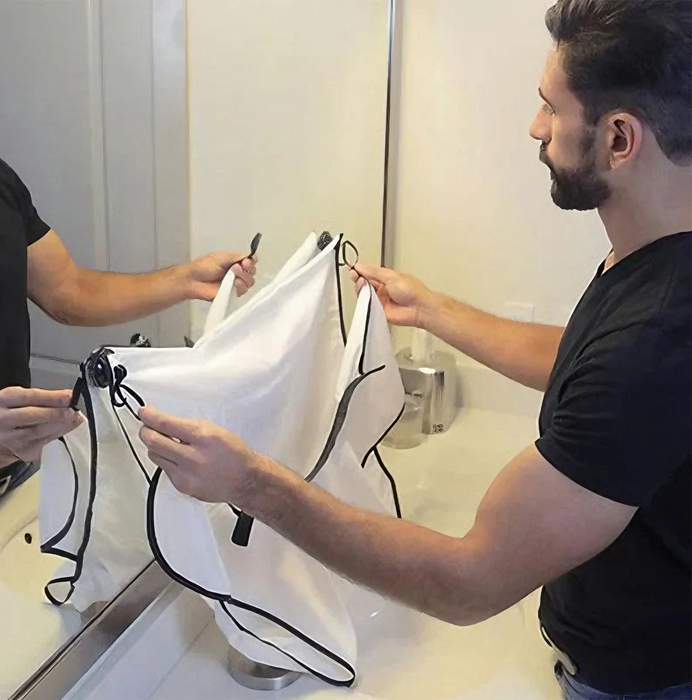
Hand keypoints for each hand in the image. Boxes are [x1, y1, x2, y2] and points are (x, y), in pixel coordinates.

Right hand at [0, 387, 82, 467]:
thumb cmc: (7, 416)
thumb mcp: (14, 401)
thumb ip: (36, 398)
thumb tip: (65, 397)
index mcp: (3, 401)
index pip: (28, 397)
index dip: (51, 397)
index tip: (69, 396)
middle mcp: (3, 419)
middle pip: (33, 415)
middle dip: (57, 412)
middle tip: (73, 411)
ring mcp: (10, 437)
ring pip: (40, 431)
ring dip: (61, 425)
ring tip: (74, 419)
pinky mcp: (20, 452)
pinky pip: (43, 444)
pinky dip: (56, 435)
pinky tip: (64, 429)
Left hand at [138, 406, 264, 507]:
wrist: (244, 480)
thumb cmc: (233, 454)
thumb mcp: (215, 431)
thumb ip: (189, 427)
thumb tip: (165, 422)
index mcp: (204, 437)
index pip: (167, 424)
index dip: (150, 416)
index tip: (144, 412)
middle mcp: (193, 457)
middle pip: (154, 441)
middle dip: (146, 431)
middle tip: (147, 427)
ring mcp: (186, 474)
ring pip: (154, 455)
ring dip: (156, 446)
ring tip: (166, 444)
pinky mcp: (182, 486)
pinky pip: (164, 469)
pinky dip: (167, 461)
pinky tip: (179, 459)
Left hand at [186, 251, 257, 301]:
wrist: (193, 280)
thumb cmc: (204, 267)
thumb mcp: (220, 257)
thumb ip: (235, 257)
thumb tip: (249, 256)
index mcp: (235, 261)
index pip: (251, 260)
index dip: (252, 260)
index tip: (246, 260)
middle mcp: (238, 272)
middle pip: (253, 271)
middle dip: (248, 268)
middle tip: (238, 266)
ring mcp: (236, 283)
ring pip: (250, 281)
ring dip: (245, 277)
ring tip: (234, 273)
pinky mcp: (233, 293)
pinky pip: (244, 291)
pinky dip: (241, 286)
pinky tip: (235, 283)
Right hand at [349, 264, 436, 327]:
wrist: (419, 308)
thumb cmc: (411, 290)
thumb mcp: (391, 276)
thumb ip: (374, 272)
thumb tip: (359, 266)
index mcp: (385, 279)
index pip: (369, 273)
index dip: (360, 271)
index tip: (353, 269)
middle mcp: (381, 290)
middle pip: (364, 284)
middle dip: (358, 278)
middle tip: (354, 274)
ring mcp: (379, 301)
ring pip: (364, 294)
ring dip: (360, 288)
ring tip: (361, 282)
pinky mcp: (377, 311)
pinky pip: (366, 306)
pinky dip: (363, 301)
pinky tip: (363, 294)